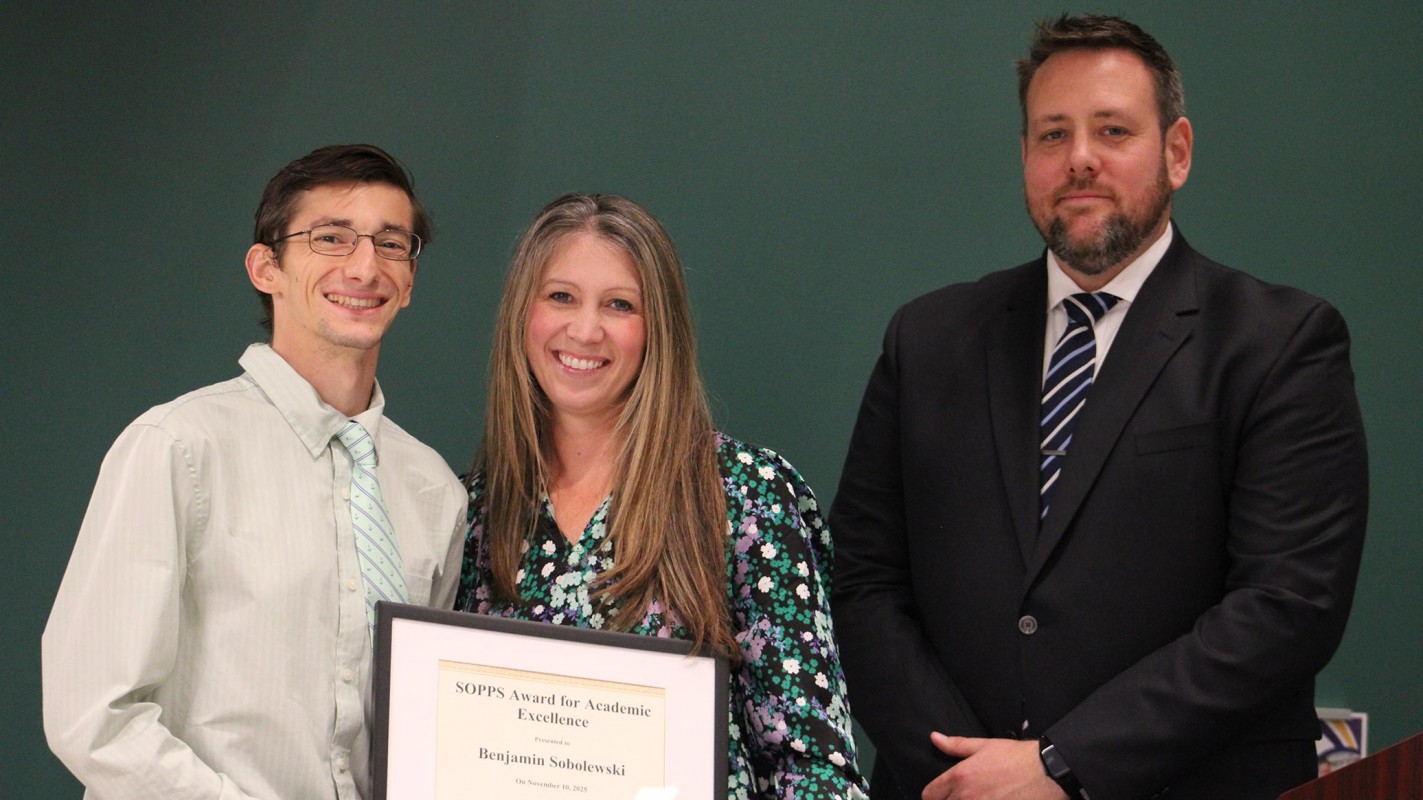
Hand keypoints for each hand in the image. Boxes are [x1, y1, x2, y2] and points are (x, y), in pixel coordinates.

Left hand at [920, 734, 1067, 799]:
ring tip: (974, 799)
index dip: (933, 794)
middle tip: (958, 797)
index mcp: (959, 777)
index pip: (930, 794)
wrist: (1045, 772)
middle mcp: (966, 797)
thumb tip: (934, 738)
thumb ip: (955, 745)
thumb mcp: (983, 745)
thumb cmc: (1015, 757)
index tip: (941, 794)